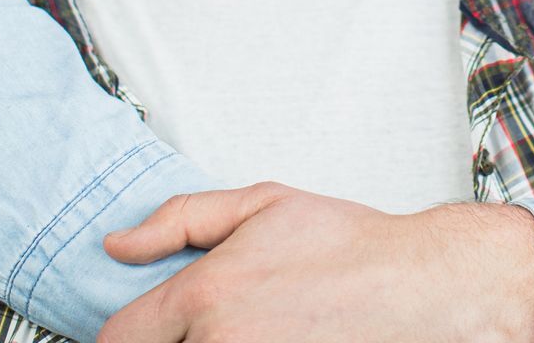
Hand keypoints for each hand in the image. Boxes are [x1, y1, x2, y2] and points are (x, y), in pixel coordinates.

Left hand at [98, 182, 533, 342]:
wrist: (415, 285)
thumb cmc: (346, 244)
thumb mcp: (261, 204)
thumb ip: (178, 220)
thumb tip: (118, 245)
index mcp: (206, 294)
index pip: (118, 338)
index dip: (123, 333)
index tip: (138, 330)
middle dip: (174, 341)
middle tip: (207, 323)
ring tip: (250, 325)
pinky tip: (270, 336)